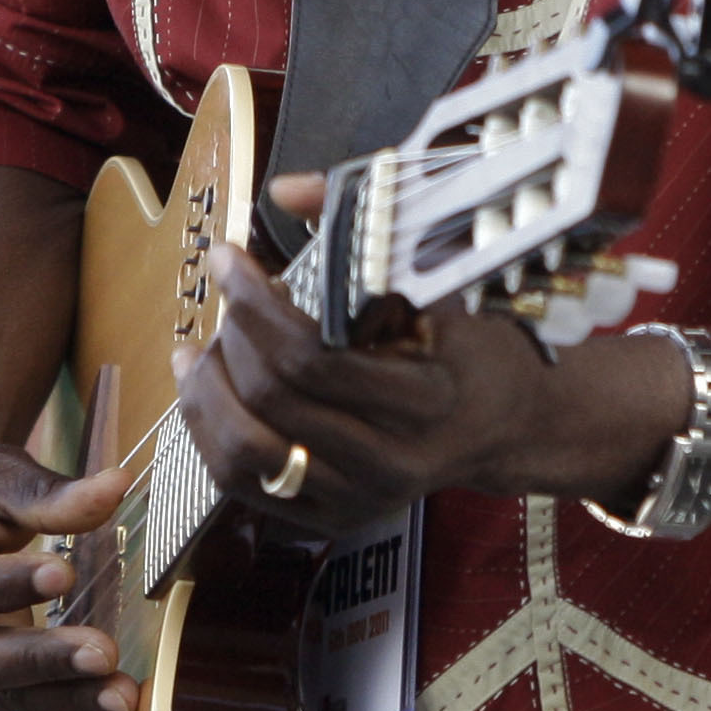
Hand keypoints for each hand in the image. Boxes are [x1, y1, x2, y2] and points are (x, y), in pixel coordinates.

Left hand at [174, 196, 656, 535]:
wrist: (510, 424)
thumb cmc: (475, 344)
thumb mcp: (440, 282)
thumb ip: (362, 234)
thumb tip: (285, 190)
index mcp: (426, 401)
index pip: (312, 359)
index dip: (256, 304)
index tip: (231, 258)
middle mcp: (392, 462)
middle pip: (273, 404)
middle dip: (232, 339)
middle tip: (226, 296)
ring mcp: (360, 500)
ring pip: (246, 455)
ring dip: (206, 393)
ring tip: (200, 347)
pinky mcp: (333, 520)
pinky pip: (245, 487)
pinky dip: (211, 435)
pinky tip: (206, 391)